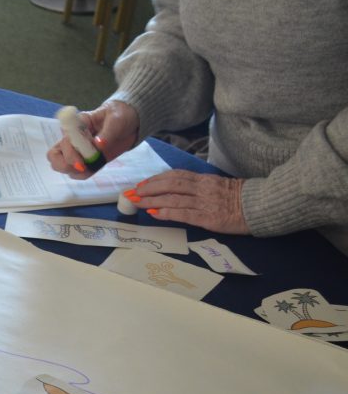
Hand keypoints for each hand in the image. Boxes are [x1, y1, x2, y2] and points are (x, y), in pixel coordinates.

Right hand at [47, 100, 139, 177]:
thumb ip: (108, 132)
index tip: (82, 162)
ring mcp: (77, 151)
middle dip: (64, 165)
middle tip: (82, 168)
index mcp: (76, 125)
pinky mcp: (85, 161)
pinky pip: (76, 173)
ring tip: (91, 167)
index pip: (64, 140)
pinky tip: (94, 167)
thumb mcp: (116, 119)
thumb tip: (98, 145)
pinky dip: (83, 175)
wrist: (130, 123)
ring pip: (61, 166)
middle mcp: (72, 139)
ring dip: (74, 171)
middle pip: (54, 155)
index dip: (69, 152)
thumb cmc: (120, 115)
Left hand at [130, 170, 249, 233]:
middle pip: (170, 184)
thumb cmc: (239, 198)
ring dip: (151, 200)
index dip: (156, 179)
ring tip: (136, 202)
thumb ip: (198, 186)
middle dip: (148, 188)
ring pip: (172, 198)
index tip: (141, 183)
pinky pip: (183, 214)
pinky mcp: (207, 217)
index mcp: (204, 179)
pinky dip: (166, 213)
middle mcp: (201, 188)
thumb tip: (177, 189)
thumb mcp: (218, 185)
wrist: (260, 206)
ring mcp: (204, 202)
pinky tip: (154, 213)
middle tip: (132, 192)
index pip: (175, 175)